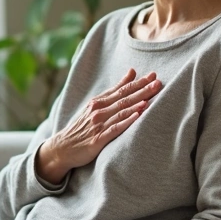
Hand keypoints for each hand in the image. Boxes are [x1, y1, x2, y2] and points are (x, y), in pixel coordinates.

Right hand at [35, 68, 161, 183]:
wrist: (62, 147)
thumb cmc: (82, 126)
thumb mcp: (96, 104)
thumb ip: (115, 90)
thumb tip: (132, 72)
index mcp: (99, 101)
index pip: (122, 89)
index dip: (138, 82)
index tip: (153, 75)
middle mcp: (98, 110)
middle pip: (123, 98)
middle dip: (142, 90)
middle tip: (157, 83)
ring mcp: (98, 124)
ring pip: (120, 112)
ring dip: (136, 104)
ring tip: (150, 97)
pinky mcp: (98, 139)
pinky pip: (114, 128)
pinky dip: (126, 121)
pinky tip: (137, 116)